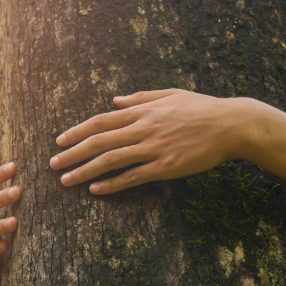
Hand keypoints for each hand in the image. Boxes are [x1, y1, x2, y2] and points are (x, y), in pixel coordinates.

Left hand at [50, 89, 253, 193]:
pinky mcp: (165, 167)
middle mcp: (143, 128)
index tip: (59, 141)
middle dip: (72, 153)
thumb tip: (115, 100)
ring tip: (67, 180)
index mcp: (142, 111)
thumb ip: (140, 98)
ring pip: (110, 160)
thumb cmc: (202, 109)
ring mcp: (153, 148)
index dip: (77, 132)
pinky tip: (96, 190)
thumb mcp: (170, 94)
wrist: (232, 125)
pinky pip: (133, 177)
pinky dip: (112, 184)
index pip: (101, 121)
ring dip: (85, 170)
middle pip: (99, 141)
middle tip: (53, 164)